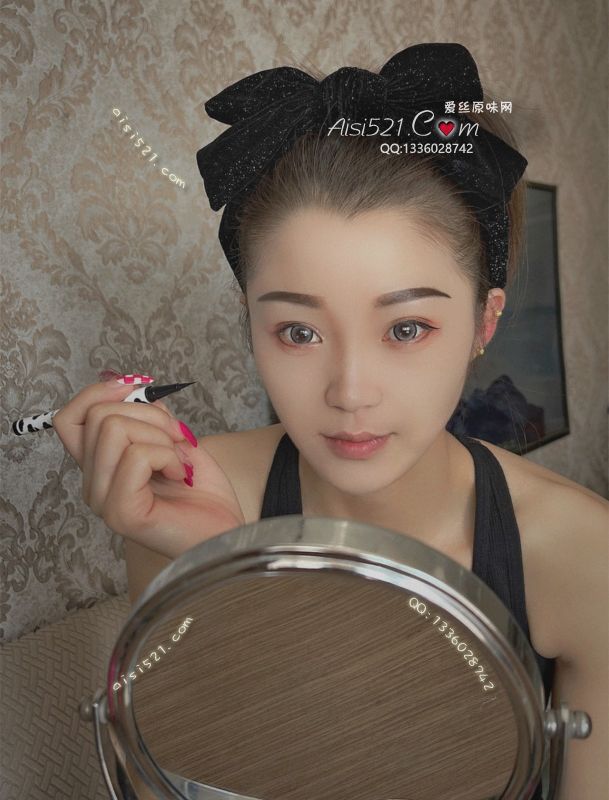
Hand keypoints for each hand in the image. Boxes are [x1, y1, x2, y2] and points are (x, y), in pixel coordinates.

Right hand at [52, 380, 244, 557]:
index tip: (138, 388)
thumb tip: (133, 388)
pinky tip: (180, 476)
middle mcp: (93, 485)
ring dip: (160, 437)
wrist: (225, 530)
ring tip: (178, 462)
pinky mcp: (120, 513)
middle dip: (150, 415)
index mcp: (100, 467)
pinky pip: (136, 456)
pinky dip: (168, 456)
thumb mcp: (173, 438)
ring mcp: (103, 501)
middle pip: (100, 416)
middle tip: (177, 440)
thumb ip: (148, 416)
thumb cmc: (202, 492)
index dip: (98, 393)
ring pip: (114, 429)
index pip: (69, 419)